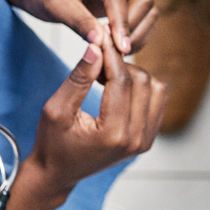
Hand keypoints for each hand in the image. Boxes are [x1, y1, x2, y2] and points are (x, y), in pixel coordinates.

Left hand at [0, 0, 154, 51]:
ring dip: (138, 33)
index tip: (121, 49)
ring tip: (116, 53)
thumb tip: (102, 42)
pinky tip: (118, 47)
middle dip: (133, 29)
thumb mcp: (54, 6)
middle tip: (116, 53)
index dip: (122, 24)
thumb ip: (79, 22)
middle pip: (144, 1)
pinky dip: (135, 33)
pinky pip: (142, 16)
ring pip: (147, 10)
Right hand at [24, 23, 165, 200]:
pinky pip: (156, 100)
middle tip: (97, 63)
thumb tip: (96, 47)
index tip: (101, 36)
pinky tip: (117, 88)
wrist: (59, 173)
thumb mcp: (56, 109)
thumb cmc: (52, 142)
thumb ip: (78, 78)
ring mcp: (144, 141)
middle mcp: (135, 139)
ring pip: (155, 88)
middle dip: (121, 65)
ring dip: (133, 75)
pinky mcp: (147, 139)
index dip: (111, 54)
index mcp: (113, 134)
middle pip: (142, 81)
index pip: (122, 80)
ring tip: (106, 77)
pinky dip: (140, 88)